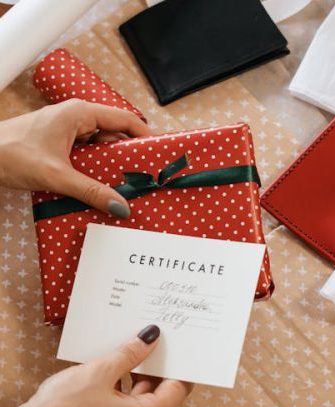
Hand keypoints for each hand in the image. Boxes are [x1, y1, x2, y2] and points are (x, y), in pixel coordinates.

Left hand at [0, 100, 150, 217]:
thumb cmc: (10, 154)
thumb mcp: (57, 175)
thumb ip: (91, 191)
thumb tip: (121, 206)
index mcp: (79, 113)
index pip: (124, 119)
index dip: (145, 134)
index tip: (161, 152)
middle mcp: (76, 119)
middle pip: (115, 134)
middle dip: (132, 154)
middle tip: (148, 174)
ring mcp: (67, 131)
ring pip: (102, 146)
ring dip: (114, 163)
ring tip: (131, 182)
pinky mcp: (60, 145)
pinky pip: (88, 154)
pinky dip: (98, 168)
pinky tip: (105, 184)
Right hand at [6, 325, 190, 406]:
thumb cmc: (66, 406)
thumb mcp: (102, 371)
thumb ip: (130, 354)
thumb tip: (151, 337)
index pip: (177, 391)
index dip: (181, 368)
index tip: (182, 349)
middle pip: (160, 395)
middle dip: (158, 369)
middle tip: (158, 343)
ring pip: (141, 400)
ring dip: (140, 376)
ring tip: (137, 349)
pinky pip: (125, 406)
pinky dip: (124, 387)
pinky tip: (116, 367)